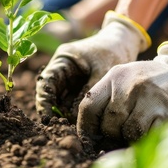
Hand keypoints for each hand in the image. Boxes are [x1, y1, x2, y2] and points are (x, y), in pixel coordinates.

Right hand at [35, 11, 150, 115]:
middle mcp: (61, 68)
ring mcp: (69, 76)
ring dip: (62, 111)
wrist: (123, 41)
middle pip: (49, 92)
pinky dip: (72, 110)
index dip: (43, 101)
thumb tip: (76, 114)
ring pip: (59, 98)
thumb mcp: (101, 70)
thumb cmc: (112, 50)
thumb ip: (88, 91)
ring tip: (69, 126)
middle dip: (52, 109)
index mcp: (63, 59)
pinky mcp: (77, 84)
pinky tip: (78, 121)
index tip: (47, 118)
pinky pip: (70, 99)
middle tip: (59, 126)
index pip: (46, 81)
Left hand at [77, 41, 167, 142]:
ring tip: (137, 130)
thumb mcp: (125, 79)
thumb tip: (92, 134)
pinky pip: (150, 136)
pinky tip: (152, 129)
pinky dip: (148, 139)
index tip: (89, 139)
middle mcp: (131, 84)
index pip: (88, 106)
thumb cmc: (149, 81)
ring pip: (128, 133)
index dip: (85, 128)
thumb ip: (107, 99)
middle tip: (119, 135)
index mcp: (115, 76)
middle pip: (108, 124)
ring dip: (130, 138)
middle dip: (111, 136)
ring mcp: (151, 98)